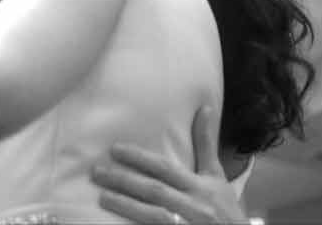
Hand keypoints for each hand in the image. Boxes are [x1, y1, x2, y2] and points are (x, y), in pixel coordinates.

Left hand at [92, 106, 248, 223]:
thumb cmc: (224, 208)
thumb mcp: (217, 176)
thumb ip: (205, 144)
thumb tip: (204, 107)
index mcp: (200, 186)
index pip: (165, 168)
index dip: (139, 158)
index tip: (115, 149)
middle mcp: (194, 205)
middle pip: (154, 190)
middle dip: (124, 180)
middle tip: (97, 171)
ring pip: (152, 214)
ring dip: (125, 205)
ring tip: (102, 196)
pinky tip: (116, 221)